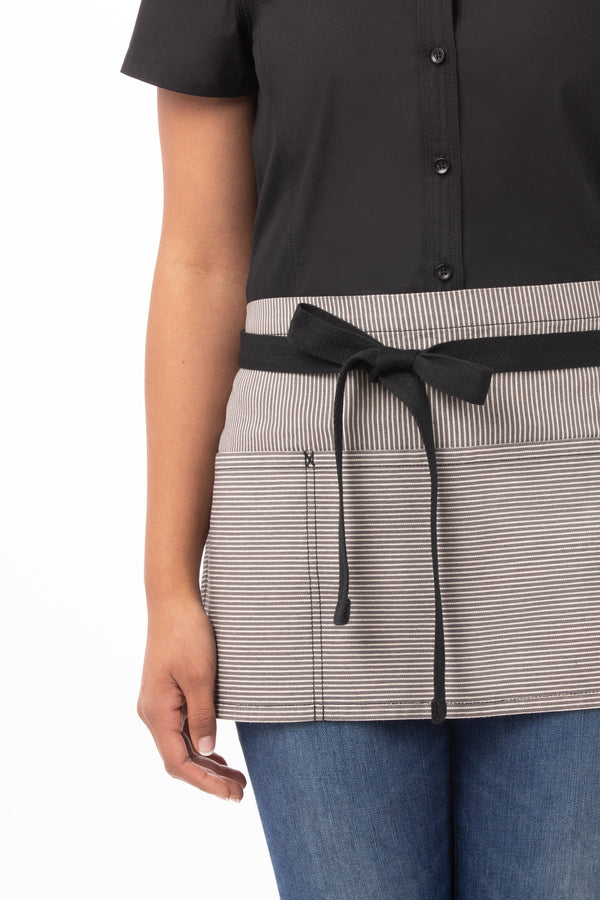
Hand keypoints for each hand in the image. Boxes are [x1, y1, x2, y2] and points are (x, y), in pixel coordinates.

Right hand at [137, 593, 246, 801]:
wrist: (173, 601)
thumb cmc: (187, 634)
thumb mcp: (201, 677)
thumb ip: (203, 716)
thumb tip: (207, 752)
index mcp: (156, 712)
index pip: (178, 762)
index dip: (205, 782)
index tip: (231, 795)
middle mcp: (153, 712)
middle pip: (179, 759)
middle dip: (209, 778)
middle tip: (241, 792)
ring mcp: (159, 704)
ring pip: (181, 746)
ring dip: (207, 764)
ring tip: (236, 779)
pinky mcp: (167, 694)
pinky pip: (182, 730)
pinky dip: (201, 745)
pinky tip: (218, 754)